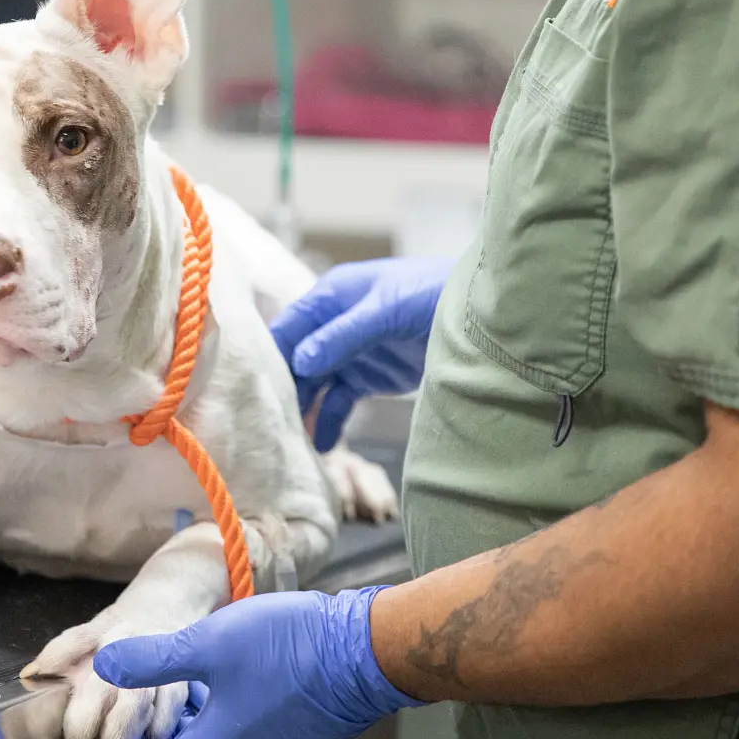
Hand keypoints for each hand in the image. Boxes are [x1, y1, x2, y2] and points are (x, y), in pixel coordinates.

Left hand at [93, 588, 418, 738]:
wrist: (363, 655)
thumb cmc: (288, 648)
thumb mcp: (207, 644)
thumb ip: (153, 660)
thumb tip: (106, 665)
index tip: (122, 719)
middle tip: (151, 703)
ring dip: (188, 737)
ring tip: (186, 685)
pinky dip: (217, 732)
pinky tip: (221, 685)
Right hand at [271, 257, 453, 448]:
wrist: (482, 314)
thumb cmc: (432, 293)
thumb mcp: (385, 310)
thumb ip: (342, 335)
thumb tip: (300, 361)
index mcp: (330, 297)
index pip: (288, 327)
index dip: (271, 356)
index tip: (256, 389)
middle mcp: (333, 324)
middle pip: (296, 360)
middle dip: (285, 390)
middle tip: (272, 425)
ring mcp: (351, 352)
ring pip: (316, 384)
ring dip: (305, 409)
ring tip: (293, 441)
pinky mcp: (371, 376)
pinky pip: (341, 402)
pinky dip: (331, 422)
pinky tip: (323, 445)